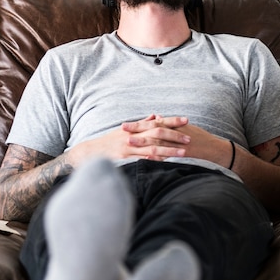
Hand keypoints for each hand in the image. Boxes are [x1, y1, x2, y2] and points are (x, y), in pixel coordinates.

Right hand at [68, 114, 191, 163]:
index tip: (186, 120)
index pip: (156, 122)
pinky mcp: (125, 158)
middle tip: (189, 137)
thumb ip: (141, 124)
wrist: (90, 152)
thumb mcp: (124, 130)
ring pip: (153, 147)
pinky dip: (155, 160)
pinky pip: (143, 159)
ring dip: (169, 150)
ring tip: (183, 152)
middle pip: (157, 133)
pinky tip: (166, 162)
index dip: (172, 121)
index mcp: (134, 128)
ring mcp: (128, 147)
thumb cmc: (108, 141)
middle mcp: (132, 135)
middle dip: (174, 135)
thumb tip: (155, 116)